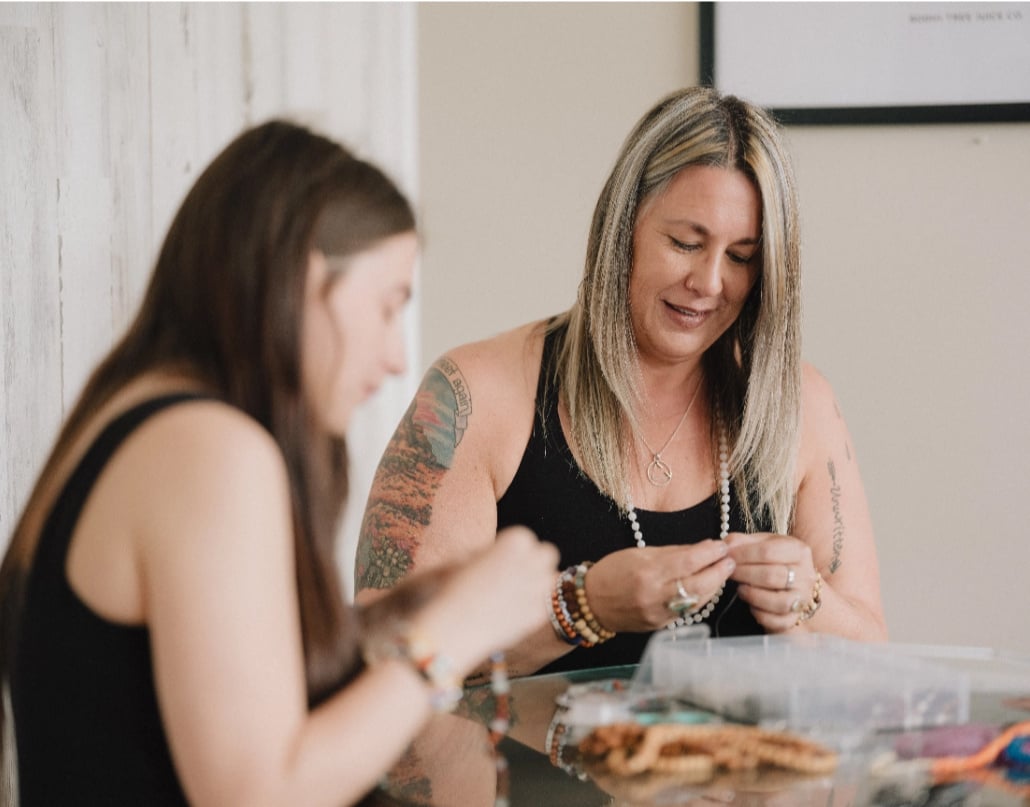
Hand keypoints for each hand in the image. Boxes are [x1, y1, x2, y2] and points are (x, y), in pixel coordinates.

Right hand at [412, 526, 558, 676]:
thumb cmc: (450, 590)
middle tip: (514, 575)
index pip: (525, 538)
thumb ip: (485, 553)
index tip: (497, 561)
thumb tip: (491, 554)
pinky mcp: (539, 615)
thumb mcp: (462, 560)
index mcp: (515, 540)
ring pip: (552, 578)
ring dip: (539, 582)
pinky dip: (534, 607)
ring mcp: (539, 589)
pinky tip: (514, 613)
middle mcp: (533, 562)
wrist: (452, 628)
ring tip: (516, 593)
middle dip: (535, 561)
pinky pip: (546, 604)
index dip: (511, 550)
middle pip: (547, 553)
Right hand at [583, 541, 735, 632]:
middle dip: (719, 571)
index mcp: (648, 573)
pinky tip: (707, 588)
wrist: (591, 604)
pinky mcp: (661, 626)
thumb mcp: (640, 554)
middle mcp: (656, 596)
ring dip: (714, 585)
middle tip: (730, 560)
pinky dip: (701, 598)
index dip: (710, 552)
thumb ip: (673, 552)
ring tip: (722, 572)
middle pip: (699, 584)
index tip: (722, 545)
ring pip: (698, 600)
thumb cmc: (612, 572)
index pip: (688, 561)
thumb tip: (701, 548)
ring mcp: (660, 614)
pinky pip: (689, 611)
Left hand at [724, 532, 819, 632]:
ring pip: (779, 602)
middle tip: (728, 572)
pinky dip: (760, 614)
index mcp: (798, 551)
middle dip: (744, 574)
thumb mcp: (762, 544)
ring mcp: (803, 599)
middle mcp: (805, 575)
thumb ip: (742, 541)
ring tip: (740, 588)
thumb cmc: (775, 561)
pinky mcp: (796, 619)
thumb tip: (724, 545)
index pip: (768, 551)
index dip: (743, 554)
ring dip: (753, 595)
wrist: (795, 585)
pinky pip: (778, 621)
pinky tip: (751, 604)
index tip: (726, 555)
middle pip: (772, 576)